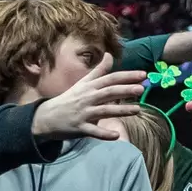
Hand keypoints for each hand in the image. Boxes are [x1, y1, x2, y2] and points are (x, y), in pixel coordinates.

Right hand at [31, 55, 147, 139]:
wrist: (47, 117)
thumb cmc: (69, 99)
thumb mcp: (83, 83)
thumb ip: (99, 70)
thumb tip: (110, 55)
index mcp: (89, 86)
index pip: (110, 78)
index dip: (127, 76)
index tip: (143, 74)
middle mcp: (87, 98)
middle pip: (108, 92)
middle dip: (125, 90)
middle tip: (142, 89)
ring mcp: (83, 113)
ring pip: (104, 111)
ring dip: (121, 110)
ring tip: (137, 110)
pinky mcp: (80, 127)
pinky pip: (94, 131)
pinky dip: (104, 134)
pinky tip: (116, 135)